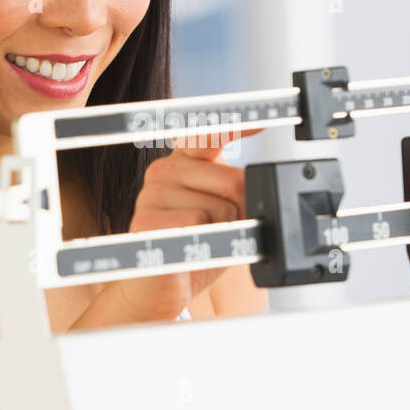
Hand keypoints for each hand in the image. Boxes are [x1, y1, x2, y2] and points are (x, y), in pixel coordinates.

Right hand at [106, 127, 261, 321]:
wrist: (158, 289)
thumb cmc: (195, 249)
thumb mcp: (226, 214)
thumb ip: (239, 193)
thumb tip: (258, 187)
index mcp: (184, 162)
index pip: (211, 134)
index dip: (238, 124)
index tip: (265, 120)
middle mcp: (164, 171)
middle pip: (232, 181)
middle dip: (239, 211)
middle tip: (218, 230)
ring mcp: (150, 194)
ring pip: (218, 208)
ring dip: (221, 232)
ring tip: (201, 242)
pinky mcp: (144, 220)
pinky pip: (198, 223)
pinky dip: (204, 242)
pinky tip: (189, 248)